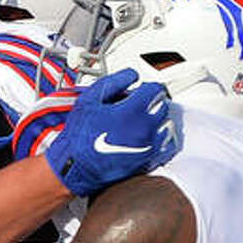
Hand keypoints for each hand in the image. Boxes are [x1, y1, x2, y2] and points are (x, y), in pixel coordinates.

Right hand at [44, 68, 176, 194]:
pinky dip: (159, 140)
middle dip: (151, 103)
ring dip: (156, 121)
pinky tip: (144, 138)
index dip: (147, 87)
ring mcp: (150, 147)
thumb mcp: (89, 100)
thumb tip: (130, 76)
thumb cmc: (78, 137)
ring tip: (139, 123)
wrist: (75, 167)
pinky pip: (166, 146)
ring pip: (166, 126)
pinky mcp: (149, 161)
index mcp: (132, 111)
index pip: (156, 90)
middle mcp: (145, 128)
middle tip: (136, 106)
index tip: (142, 90)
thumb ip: (114, 82)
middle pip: (162, 106)